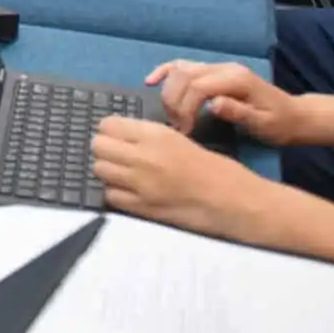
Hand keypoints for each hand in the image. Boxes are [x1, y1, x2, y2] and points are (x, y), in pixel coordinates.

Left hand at [92, 117, 275, 239]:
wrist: (235, 202)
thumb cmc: (216, 169)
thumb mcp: (181, 140)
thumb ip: (149, 137)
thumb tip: (120, 137)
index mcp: (156, 135)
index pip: (108, 125)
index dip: (110, 130)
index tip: (117, 136)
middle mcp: (143, 156)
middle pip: (98, 145)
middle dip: (105, 149)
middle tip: (118, 155)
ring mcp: (140, 184)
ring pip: (99, 169)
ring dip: (108, 170)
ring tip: (124, 173)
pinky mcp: (141, 207)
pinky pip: (110, 195)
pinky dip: (116, 192)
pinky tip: (130, 192)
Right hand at [145, 59, 307, 143]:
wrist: (294, 115)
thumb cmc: (279, 124)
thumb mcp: (263, 124)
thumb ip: (239, 113)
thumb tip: (213, 105)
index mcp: (236, 79)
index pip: (198, 86)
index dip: (185, 107)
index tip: (184, 131)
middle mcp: (224, 68)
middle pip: (184, 75)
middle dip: (173, 101)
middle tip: (177, 127)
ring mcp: (218, 67)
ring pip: (180, 69)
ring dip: (168, 91)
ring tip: (170, 115)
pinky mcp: (213, 72)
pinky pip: (183, 66)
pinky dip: (165, 72)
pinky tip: (151, 81)